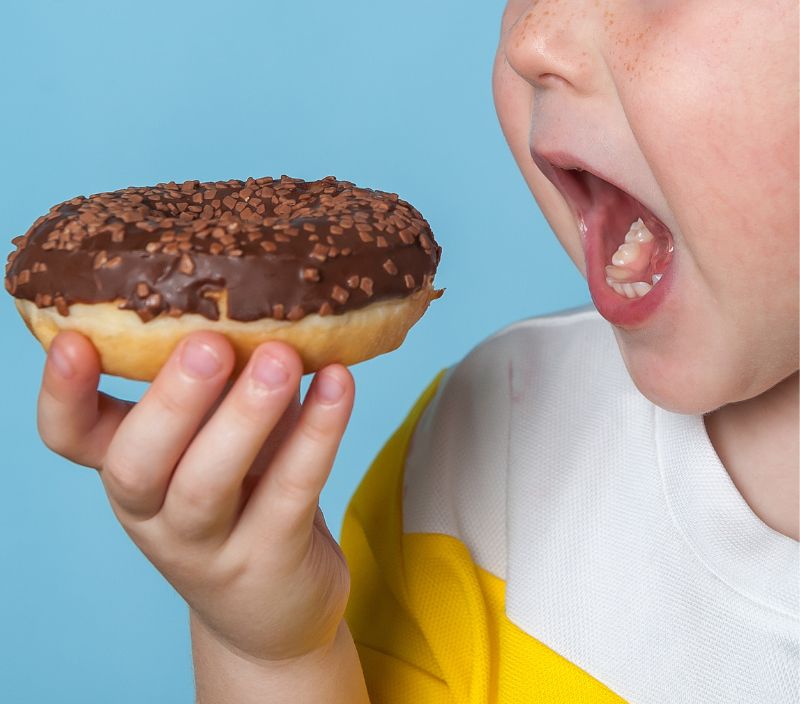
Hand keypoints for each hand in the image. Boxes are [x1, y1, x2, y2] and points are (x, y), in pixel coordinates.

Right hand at [37, 330, 354, 661]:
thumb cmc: (244, 500)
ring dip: (245, 415)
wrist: (274, 610)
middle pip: (137, 464)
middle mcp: (154, 515)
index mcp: (132, 472)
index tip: (75, 338)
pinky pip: (290, 493)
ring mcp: (208, 548)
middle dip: (172, 400)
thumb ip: (222, 386)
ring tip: (281, 357)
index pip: (70, 439)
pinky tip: (338, 384)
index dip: (63, 394)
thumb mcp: (218, 443)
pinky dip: (316, 434)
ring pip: (208, 484)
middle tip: (209, 342)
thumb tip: (253, 299)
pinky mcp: (268, 561)